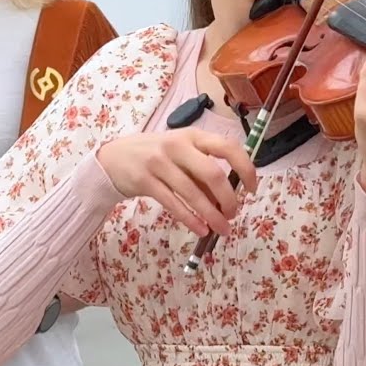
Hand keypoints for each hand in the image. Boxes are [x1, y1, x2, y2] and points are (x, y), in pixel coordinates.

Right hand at [96, 128, 256, 236]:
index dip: (245, 168)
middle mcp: (177, 145)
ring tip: (223, 229)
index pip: (228, 147)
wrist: (113, 158)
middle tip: (233, 214)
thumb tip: (230, 197)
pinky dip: (190, 220)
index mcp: (193, 136)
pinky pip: (173, 204)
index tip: (252, 188)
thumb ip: (203, 171)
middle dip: (228, 198)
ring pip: (193, 193)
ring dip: (212, 215)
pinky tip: (201, 230)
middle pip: (212, 173)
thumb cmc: (156, 155)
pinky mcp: (145, 181)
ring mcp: (159, 162)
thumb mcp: (181, 154)